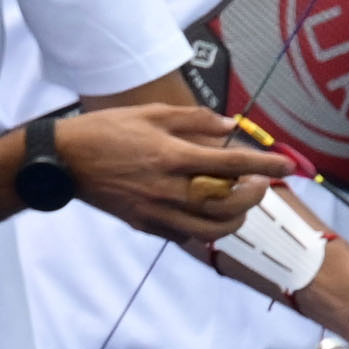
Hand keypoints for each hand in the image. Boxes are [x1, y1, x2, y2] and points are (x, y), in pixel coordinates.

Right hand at [53, 105, 293, 244]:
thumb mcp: (148, 114)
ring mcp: (156, 210)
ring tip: (236, 204)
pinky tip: (205, 213)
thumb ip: (192, 119)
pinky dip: (203, 227)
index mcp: (171, 156)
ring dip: (234, 218)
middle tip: (257, 184)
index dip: (265, 164)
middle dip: (253, 195)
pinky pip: (185, 234)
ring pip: (212, 228)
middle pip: (229, 203)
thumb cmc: (103, 131)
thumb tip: (229, 126)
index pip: (231, 164)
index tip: (288, 164)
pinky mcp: (144, 224)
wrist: (61, 161)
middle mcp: (168, 188)